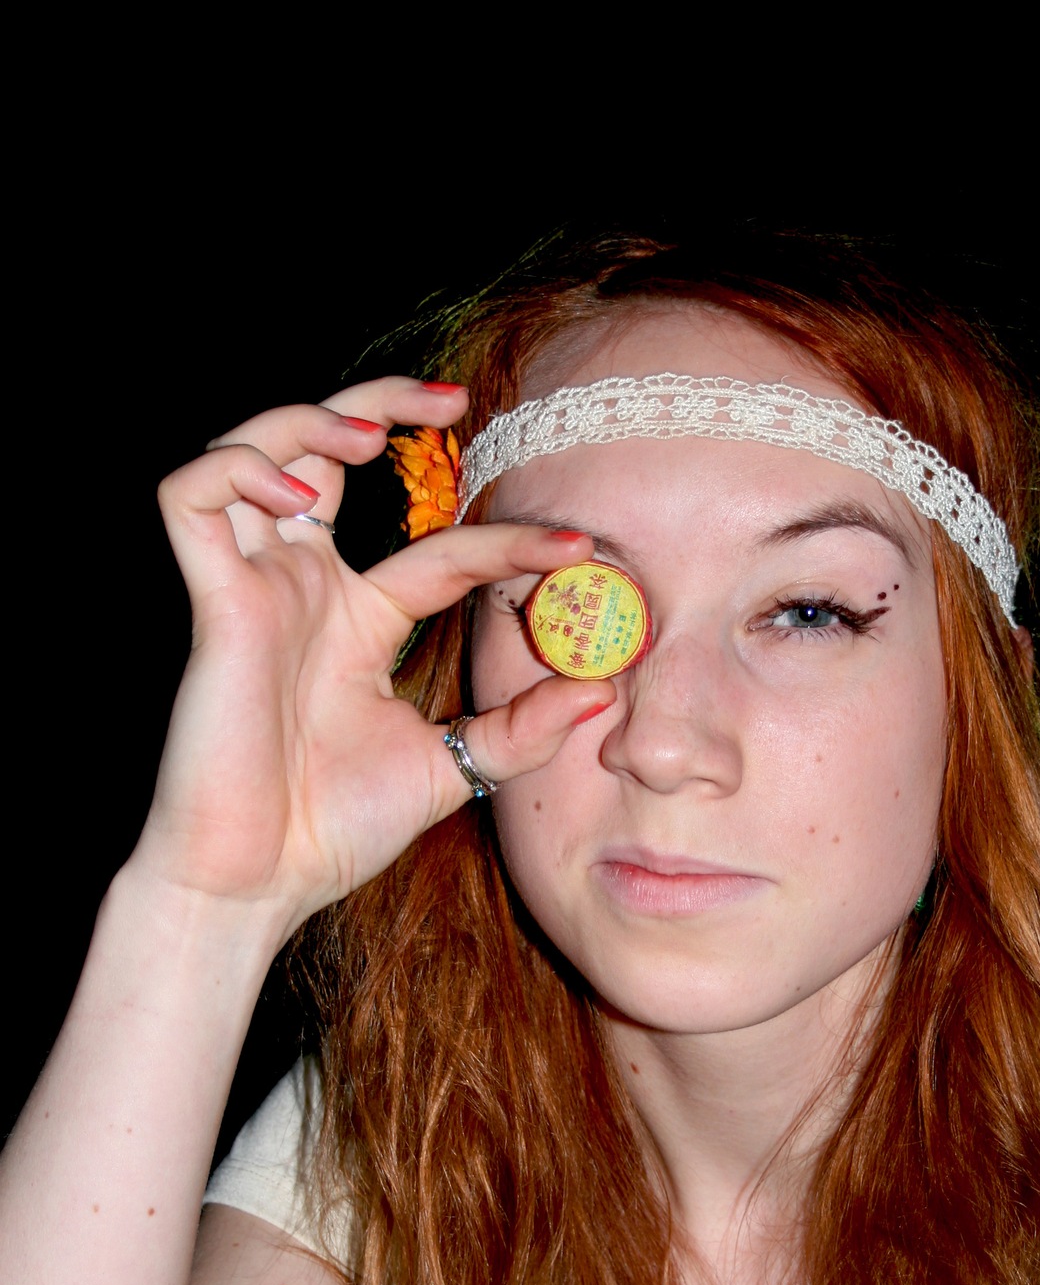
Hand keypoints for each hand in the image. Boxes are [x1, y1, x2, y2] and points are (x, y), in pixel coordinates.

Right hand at [138, 378, 612, 940]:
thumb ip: (522, 729)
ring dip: (308, 418)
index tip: (578, 545)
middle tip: (454, 400)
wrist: (256, 884)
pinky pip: (191, 495)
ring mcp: (255, 589)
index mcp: (359, 622)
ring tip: (372, 434)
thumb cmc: (332, 830)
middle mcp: (306, 589)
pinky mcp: (211, 602)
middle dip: (383, 401)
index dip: (508, 540)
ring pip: (254, 449)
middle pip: (327, 452)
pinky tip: (300, 500)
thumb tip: (603, 688)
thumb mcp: (452, 769)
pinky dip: (239, 471)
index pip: (441, 552)